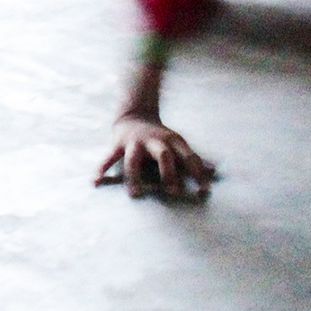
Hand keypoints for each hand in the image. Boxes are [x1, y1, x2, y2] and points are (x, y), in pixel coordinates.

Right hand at [95, 117, 216, 201]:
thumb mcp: (178, 144)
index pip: (189, 158)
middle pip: (163, 155)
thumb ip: (193, 159)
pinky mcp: (118, 145)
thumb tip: (215, 171)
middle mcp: (154, 141)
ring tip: (136, 195)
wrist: (134, 115)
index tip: (204, 192)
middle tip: (173, 192)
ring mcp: (134, 143)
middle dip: (168, 173)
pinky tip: (95, 182)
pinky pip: (108, 158)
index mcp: (173, 141)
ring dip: (134, 177)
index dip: (198, 174)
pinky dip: (101, 169)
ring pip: (133, 160)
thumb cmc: (160, 138)